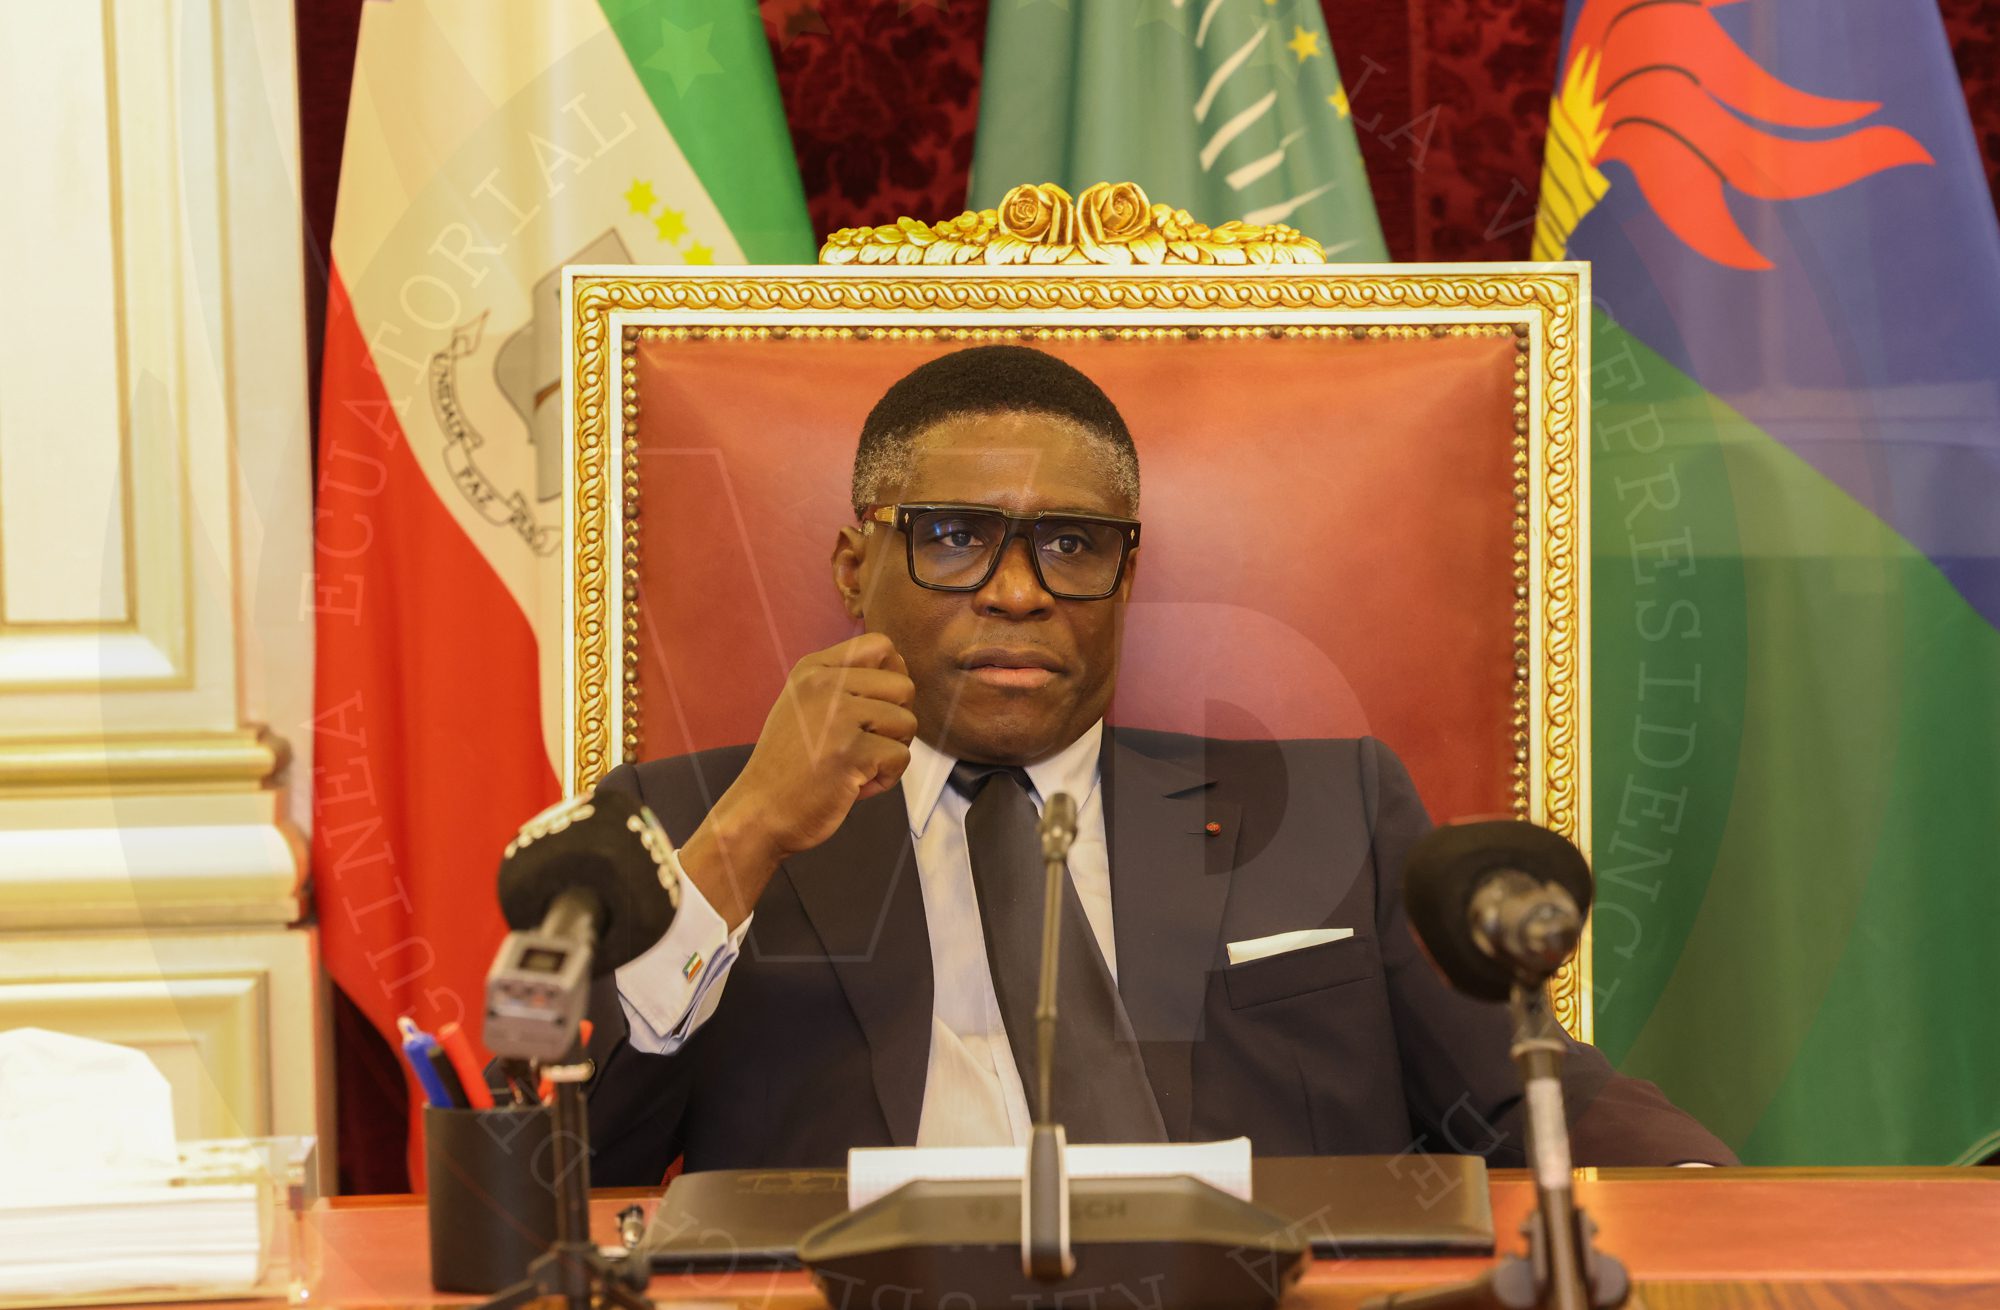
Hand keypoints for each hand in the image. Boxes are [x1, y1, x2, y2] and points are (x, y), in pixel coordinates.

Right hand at [679, 633, 916, 926]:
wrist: (759, 812)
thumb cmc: (790, 764)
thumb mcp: (807, 705)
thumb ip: (846, 682)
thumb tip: (900, 663)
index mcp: (813, 668)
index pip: (881, 645)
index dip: (891, 678)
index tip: (871, 709)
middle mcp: (824, 684)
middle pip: (903, 685)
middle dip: (896, 721)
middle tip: (865, 744)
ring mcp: (838, 716)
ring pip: (907, 722)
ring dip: (890, 752)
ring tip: (855, 766)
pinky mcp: (852, 751)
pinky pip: (901, 758)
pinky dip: (885, 778)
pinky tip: (854, 785)